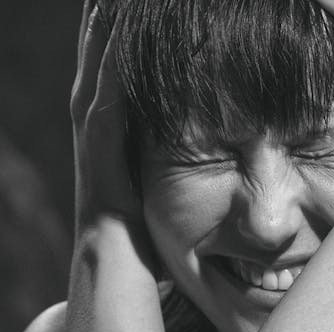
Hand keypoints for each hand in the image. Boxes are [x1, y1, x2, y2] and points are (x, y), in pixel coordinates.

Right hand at [70, 0, 140, 233]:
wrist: (117, 251)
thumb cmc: (137, 213)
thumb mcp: (149, 164)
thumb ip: (157, 136)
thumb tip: (186, 116)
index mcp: (108, 121)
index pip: (110, 64)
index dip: (114, 31)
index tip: (126, 2)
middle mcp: (95, 118)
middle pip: (97, 55)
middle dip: (102, 17)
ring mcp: (93, 130)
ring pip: (96, 66)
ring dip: (101, 29)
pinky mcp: (98, 145)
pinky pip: (105, 96)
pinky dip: (110, 63)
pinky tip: (117, 32)